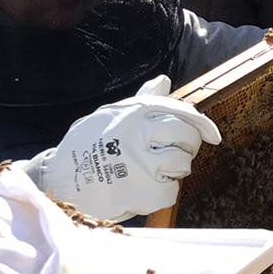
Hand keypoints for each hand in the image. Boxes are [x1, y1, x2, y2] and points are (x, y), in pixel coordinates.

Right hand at [36, 76, 220, 221]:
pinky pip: (171, 190)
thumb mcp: (111, 115)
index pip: (181, 112)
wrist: (58, 180)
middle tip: (175, 153)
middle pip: (187, 136)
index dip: (203, 124)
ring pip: (182, 163)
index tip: (214, 136)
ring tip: (154, 170)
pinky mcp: (141, 190)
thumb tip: (165, 81)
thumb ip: (143, 100)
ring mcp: (142, 162)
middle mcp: (139, 133)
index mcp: (134, 112)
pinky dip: (163, 192)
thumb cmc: (86, 144)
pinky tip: (146, 187)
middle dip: (188, 146)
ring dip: (174, 170)